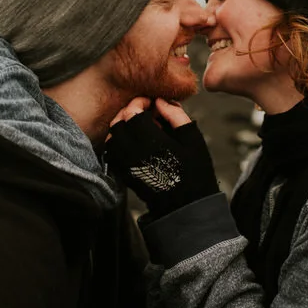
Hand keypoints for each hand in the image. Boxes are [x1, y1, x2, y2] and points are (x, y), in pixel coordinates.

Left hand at [106, 98, 219, 218]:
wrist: (187, 206)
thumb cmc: (194, 171)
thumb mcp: (192, 139)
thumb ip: (175, 115)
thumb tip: (160, 101)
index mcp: (152, 141)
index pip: (132, 112)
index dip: (140, 102)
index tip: (152, 102)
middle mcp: (133, 152)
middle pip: (118, 122)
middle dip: (130, 112)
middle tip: (146, 112)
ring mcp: (126, 164)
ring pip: (112, 137)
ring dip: (123, 126)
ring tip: (141, 128)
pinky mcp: (124, 174)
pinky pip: (112, 152)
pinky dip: (119, 142)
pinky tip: (136, 143)